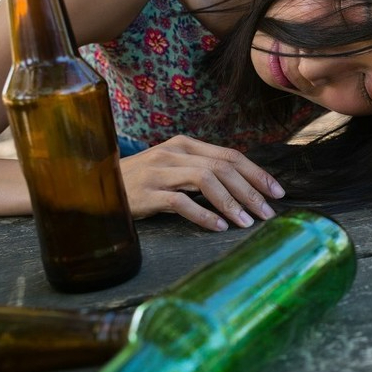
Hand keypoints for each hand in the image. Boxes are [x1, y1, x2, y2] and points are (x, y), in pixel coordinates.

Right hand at [118, 135, 285, 231]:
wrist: (94, 183)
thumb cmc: (140, 181)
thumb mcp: (173, 168)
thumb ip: (202, 171)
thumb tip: (242, 187)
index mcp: (185, 144)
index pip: (230, 155)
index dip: (257, 173)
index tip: (277, 192)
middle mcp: (175, 152)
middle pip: (224, 167)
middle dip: (251, 190)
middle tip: (268, 212)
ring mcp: (160, 171)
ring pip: (207, 180)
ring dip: (232, 202)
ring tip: (248, 222)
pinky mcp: (148, 192)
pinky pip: (181, 202)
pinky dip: (204, 215)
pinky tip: (219, 227)